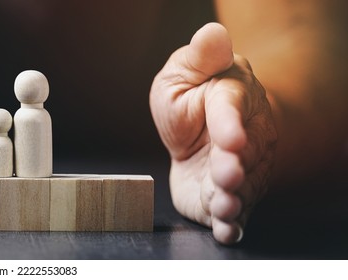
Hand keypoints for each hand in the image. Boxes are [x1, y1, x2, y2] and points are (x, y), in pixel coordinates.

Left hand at [150, 23, 276, 243]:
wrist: (199, 132)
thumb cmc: (192, 98)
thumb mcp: (183, 73)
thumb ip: (199, 58)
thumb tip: (212, 32)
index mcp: (230, 99)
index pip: (230, 109)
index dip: (229, 123)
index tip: (230, 137)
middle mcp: (243, 137)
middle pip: (242, 153)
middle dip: (234, 165)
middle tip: (228, 173)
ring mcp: (238, 170)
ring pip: (242, 187)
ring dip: (233, 198)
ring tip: (225, 204)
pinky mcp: (225, 197)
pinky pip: (234, 214)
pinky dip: (230, 225)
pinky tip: (226, 231)